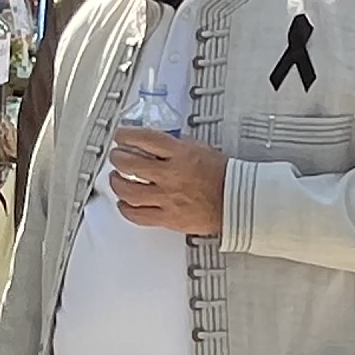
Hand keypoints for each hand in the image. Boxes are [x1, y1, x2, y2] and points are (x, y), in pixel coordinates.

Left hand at [108, 125, 228, 234]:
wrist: (237, 201)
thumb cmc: (223, 175)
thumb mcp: (199, 149)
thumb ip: (176, 145)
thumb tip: (156, 143)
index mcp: (180, 154)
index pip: (144, 139)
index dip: (126, 136)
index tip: (121, 136)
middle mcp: (170, 174)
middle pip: (130, 164)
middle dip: (118, 158)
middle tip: (116, 157)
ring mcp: (167, 198)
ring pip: (128, 191)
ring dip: (117, 183)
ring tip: (116, 179)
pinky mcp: (168, 218)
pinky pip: (137, 215)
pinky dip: (125, 208)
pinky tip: (124, 203)